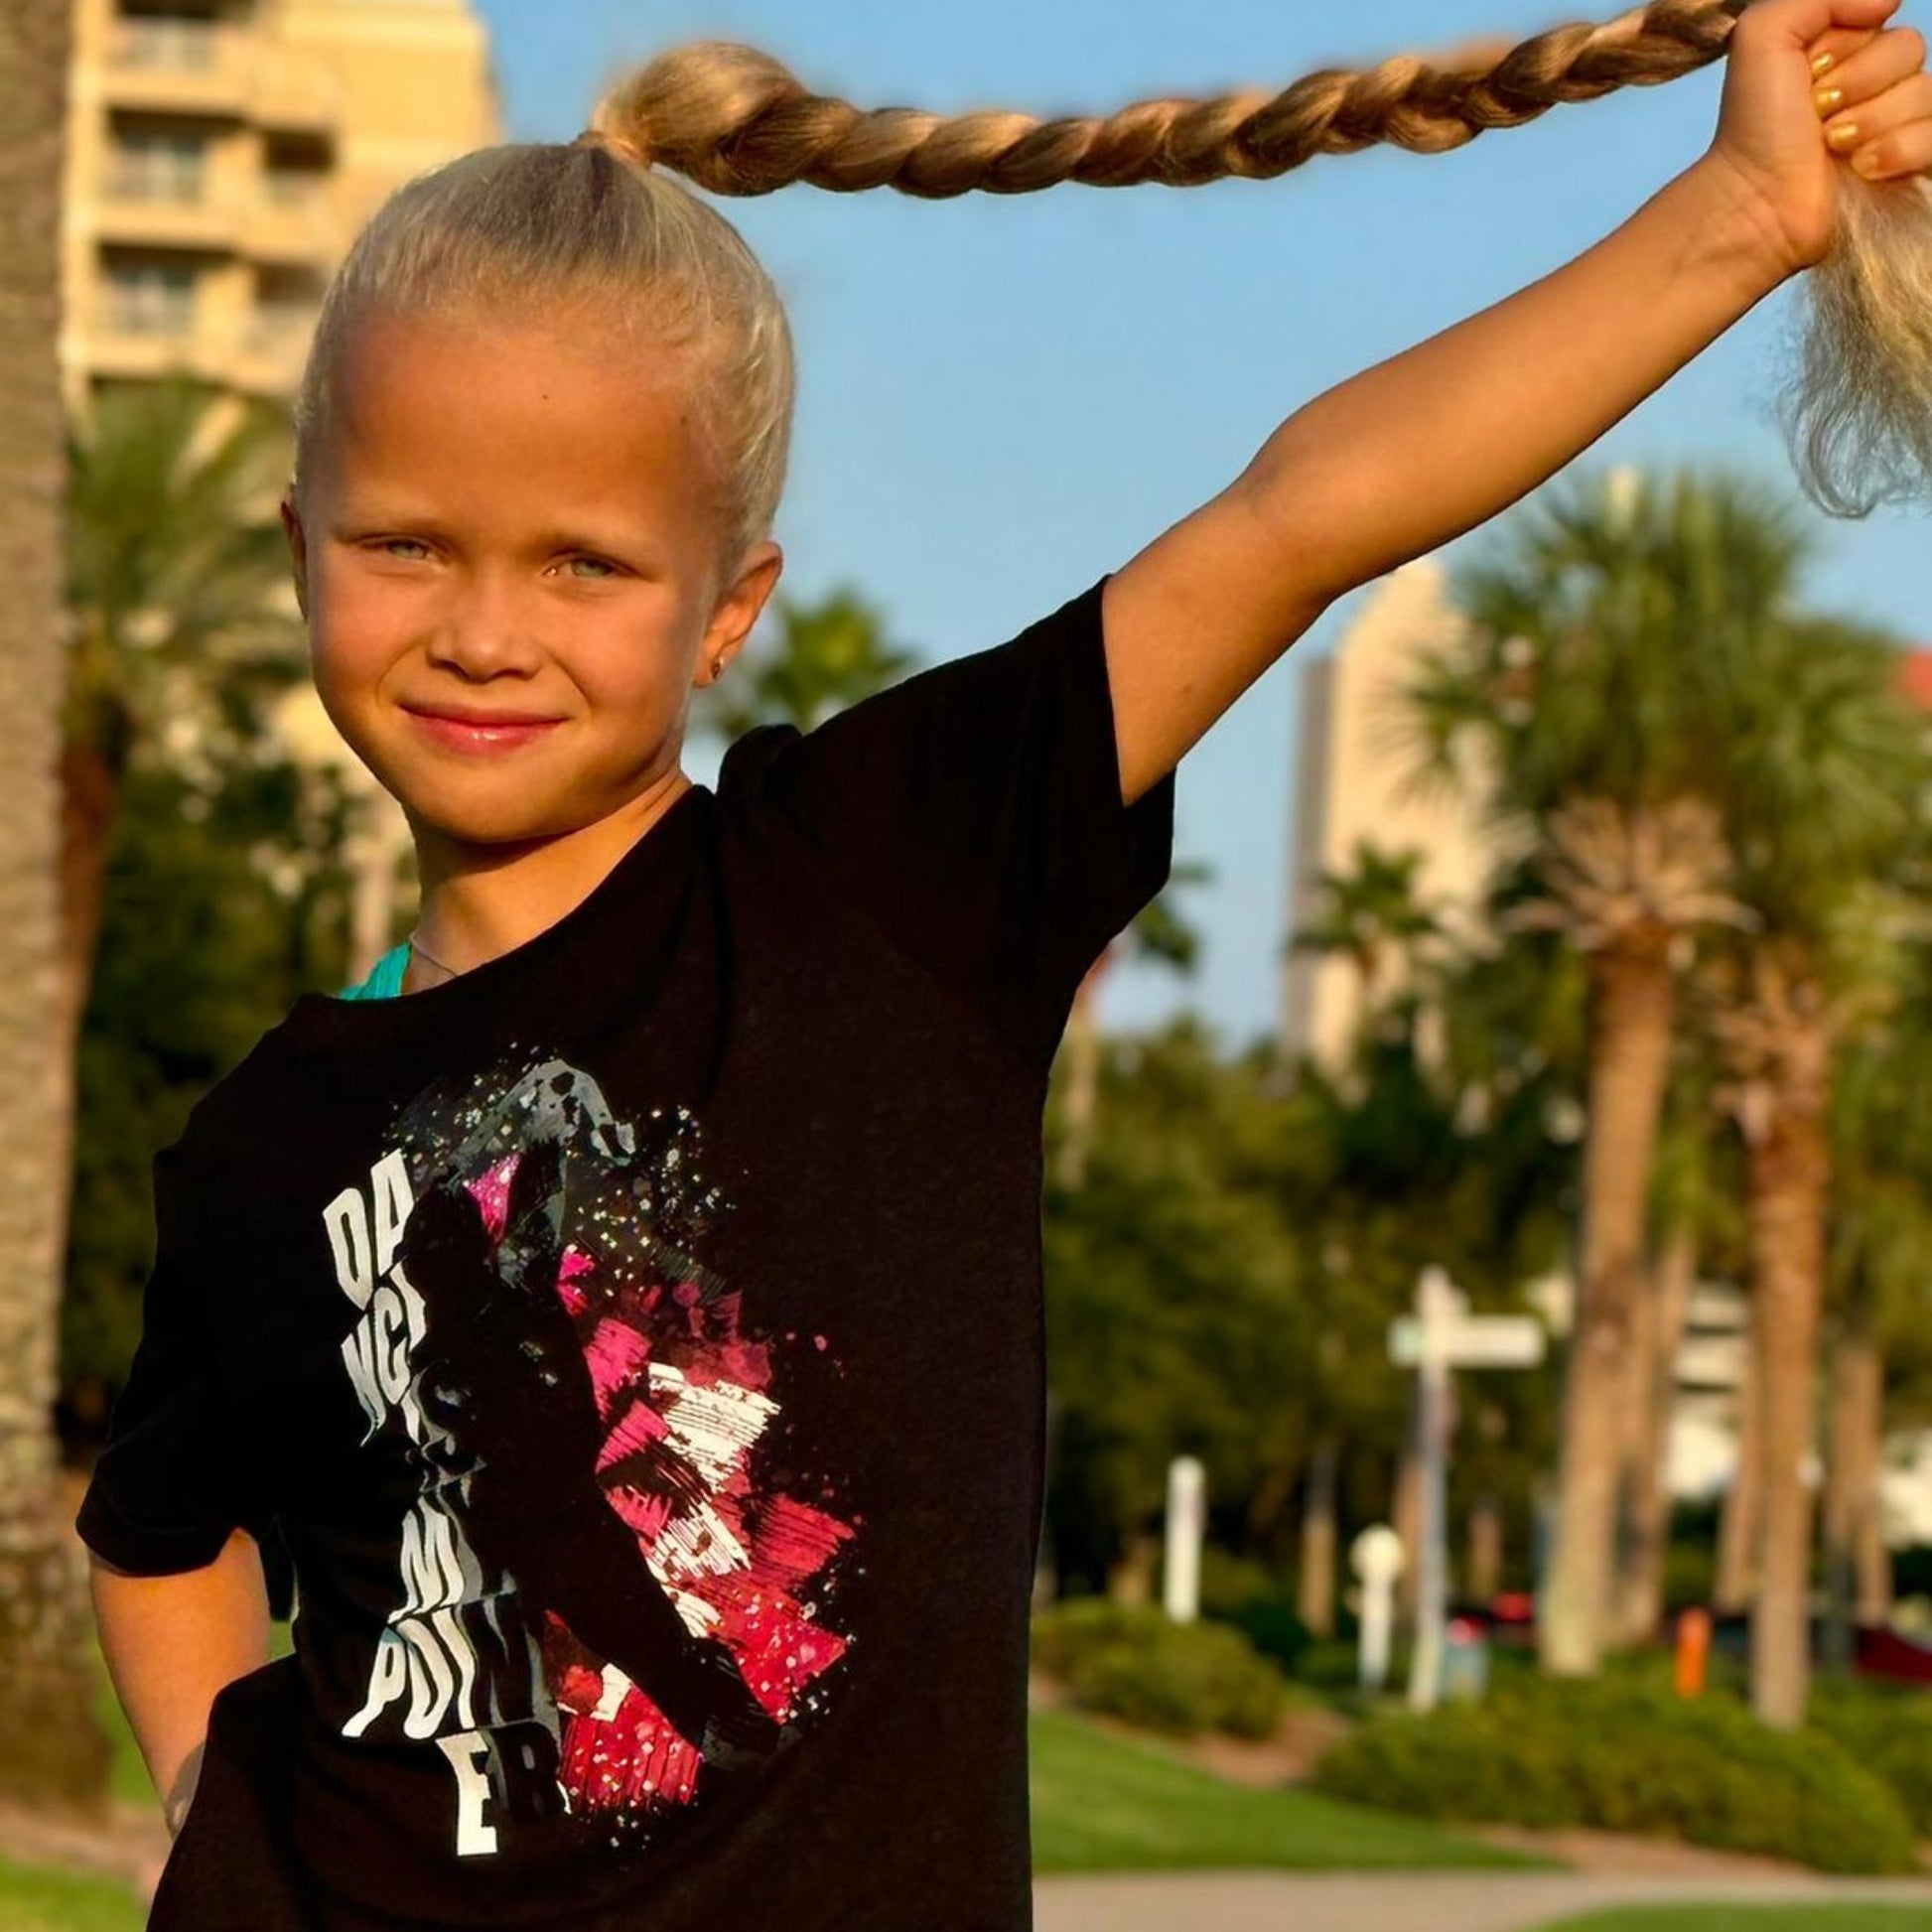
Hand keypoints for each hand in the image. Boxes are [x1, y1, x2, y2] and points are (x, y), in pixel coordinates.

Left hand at [1704, 0, 1931, 276]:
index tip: (1810, 73)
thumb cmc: (1754, 126)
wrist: (1755, 202)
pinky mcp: (1905, 168)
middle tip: (1818, 115)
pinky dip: (1901, 150)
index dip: (1847, 45)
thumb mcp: (1763, 36)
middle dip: (1861, 81)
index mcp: (1840, 49)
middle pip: (1910, 49)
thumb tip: (1891, 1)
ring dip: (1874, 120)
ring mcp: (1890, 127)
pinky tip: (1863, 168)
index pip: (1883, 18)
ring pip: (1925, 93)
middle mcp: (1868, 84)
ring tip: (1832, 146)